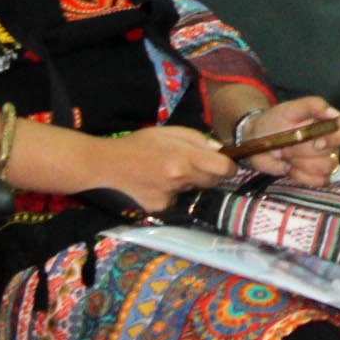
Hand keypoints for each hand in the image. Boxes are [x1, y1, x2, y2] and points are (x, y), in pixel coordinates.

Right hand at [81, 126, 234, 212]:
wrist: (110, 164)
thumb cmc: (140, 143)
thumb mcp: (169, 131)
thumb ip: (196, 138)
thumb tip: (218, 149)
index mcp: (184, 158)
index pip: (223, 168)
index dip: (229, 166)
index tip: (226, 163)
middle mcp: (181, 180)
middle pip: (212, 181)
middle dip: (210, 173)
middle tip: (193, 163)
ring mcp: (171, 196)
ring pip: (193, 189)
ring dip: (189, 181)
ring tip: (168, 171)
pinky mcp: (161, 207)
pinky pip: (177, 198)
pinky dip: (173, 192)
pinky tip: (157, 183)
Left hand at [231, 95, 339, 187]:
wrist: (257, 137)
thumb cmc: (275, 120)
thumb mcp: (290, 108)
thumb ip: (312, 105)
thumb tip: (332, 113)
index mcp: (329, 124)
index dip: (338, 138)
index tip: (318, 142)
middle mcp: (331, 143)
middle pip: (331, 155)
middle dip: (304, 152)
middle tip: (286, 144)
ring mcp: (323, 160)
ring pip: (325, 169)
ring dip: (301, 163)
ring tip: (287, 154)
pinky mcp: (313, 175)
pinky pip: (318, 181)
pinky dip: (301, 175)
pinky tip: (290, 167)